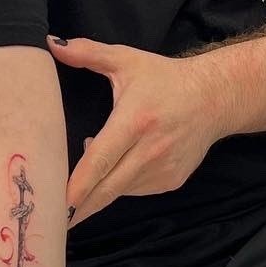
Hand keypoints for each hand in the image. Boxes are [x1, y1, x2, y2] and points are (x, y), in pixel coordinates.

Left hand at [47, 34, 222, 226]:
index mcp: (135, 120)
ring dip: (97, 190)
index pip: (101, 159)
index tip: (58, 202)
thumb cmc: (165, 79)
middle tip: (52, 221)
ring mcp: (163, 169)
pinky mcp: (171, 181)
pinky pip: (134, 191)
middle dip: (78, 207)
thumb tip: (51, 45)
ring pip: (119, 192)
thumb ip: (88, 53)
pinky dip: (118, 185)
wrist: (214, 98)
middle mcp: (151, 150)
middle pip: (107, 189)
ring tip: (84, 177)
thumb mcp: (127, 60)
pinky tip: (115, 167)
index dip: (78, 185)